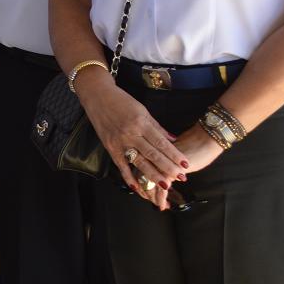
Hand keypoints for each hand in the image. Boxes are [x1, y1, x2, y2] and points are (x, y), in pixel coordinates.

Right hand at [80, 80, 187, 196]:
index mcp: (141, 122)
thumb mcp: (142, 110)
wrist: (97, 95)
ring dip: (153, 175)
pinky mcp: (110, 147)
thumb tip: (173, 140)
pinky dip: (128, 177)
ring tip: (166, 185)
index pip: (161, 143)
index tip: (185, 165)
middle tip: (182, 178)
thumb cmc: (121, 100)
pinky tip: (138, 187)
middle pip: (153, 154)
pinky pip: (121, 165)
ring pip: (139, 162)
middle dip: (168, 168)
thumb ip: (157, 127)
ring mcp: (119, 142)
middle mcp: (131, 133)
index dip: (174, 155)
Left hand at [134, 125, 220, 210]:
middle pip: (140, 176)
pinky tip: (163, 205)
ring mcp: (157, 162)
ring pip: (148, 183)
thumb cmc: (190, 143)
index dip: (138, 180)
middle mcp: (149, 154)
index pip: (137, 166)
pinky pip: (160, 188)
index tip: (142, 191)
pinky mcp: (168, 170)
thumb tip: (158, 168)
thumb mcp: (171, 148)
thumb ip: (162, 156)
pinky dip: (161, 198)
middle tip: (150, 200)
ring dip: (153, 196)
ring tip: (159, 204)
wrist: (204, 138)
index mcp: (148, 146)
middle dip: (145, 191)